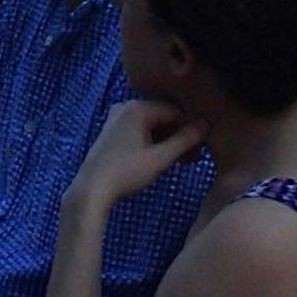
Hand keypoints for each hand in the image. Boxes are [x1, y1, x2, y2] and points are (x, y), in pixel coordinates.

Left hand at [68, 98, 205, 217]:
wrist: (90, 190)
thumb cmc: (126, 173)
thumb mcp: (159, 159)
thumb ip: (184, 140)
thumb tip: (206, 124)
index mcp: (138, 108)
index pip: (175, 111)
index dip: (190, 129)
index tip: (201, 149)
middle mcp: (126, 107)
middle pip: (163, 117)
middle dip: (179, 137)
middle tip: (193, 159)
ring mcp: (116, 119)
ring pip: (152, 125)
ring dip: (167, 141)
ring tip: (180, 163)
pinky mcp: (111, 132)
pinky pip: (139, 130)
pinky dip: (153, 142)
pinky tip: (160, 159)